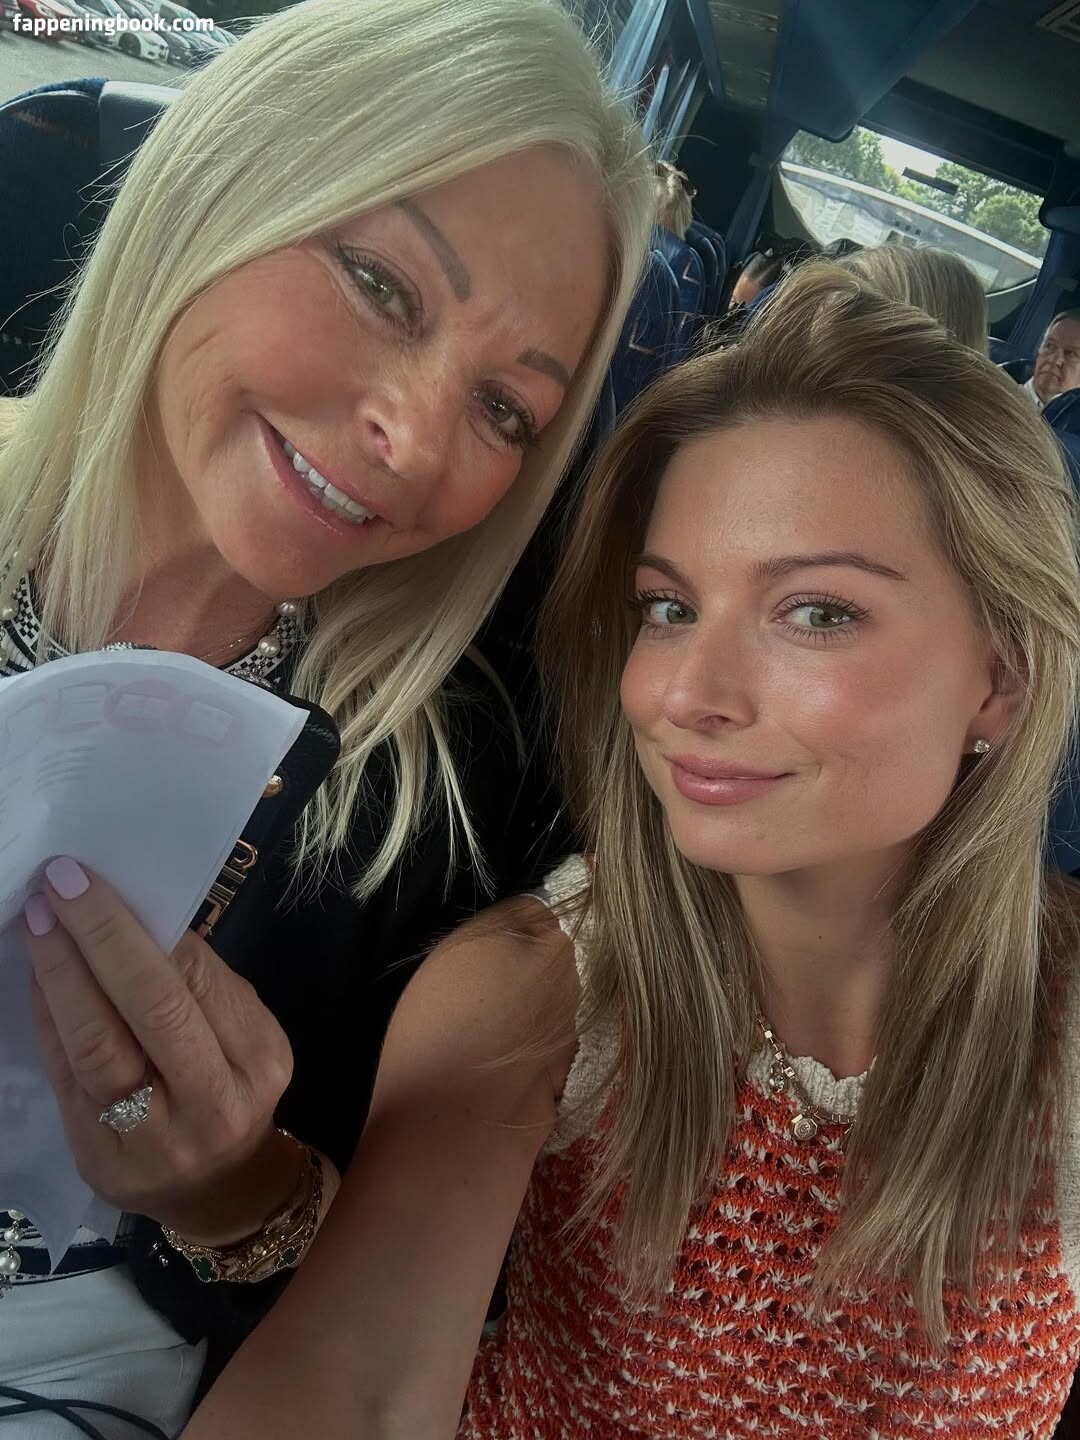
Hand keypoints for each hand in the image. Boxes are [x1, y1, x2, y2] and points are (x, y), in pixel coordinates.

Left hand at [23, 857, 298, 1243]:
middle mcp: (213, 1101)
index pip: (196, 979)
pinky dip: (50, 1019)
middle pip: (152, 1006)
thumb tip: (137, 917)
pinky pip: (67, 1076)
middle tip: (61, 885)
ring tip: (39, 922)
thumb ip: (198, 984)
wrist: (221, 1189)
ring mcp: (154, 1139)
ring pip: (98, 1045)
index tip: (96, 881)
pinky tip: (39, 977)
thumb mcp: (241, 1033)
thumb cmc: (233, 1089)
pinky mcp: (101, 1160)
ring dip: (61, 973)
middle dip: (101, 936)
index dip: (142, 927)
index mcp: (258, 1058)